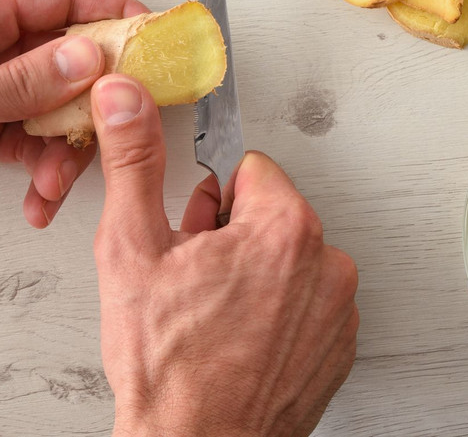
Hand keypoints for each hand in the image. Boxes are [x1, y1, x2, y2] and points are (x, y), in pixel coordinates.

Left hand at [0, 0, 146, 235]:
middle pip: (67, 56)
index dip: (111, 13)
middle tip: (118, 124)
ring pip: (56, 107)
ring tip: (57, 181)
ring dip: (68, 148)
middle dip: (94, 98)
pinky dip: (45, 172)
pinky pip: (34, 144)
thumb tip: (84, 57)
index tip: (149, 40)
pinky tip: (40, 196)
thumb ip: (18, 82)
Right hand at [90, 75, 358, 436]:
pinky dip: (277, 313)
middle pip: (272, 214)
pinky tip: (238, 340)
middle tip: (194, 281)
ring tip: (214, 316)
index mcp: (286, 227)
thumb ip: (134, 162)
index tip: (192, 234)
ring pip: (289, 260)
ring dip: (254, 275)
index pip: (250, 169)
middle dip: (231, 237)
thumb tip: (126, 100)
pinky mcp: (340, 345)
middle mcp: (327, 263)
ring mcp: (339, 308)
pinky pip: (308, 302)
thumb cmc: (168, 367)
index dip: (209, 200)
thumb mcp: (133, 249)